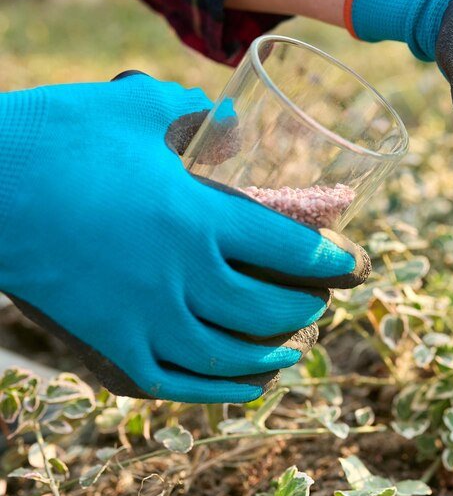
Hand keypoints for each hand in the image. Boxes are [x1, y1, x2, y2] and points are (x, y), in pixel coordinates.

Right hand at [0, 73, 368, 402]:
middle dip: (306, 308)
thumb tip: (231, 124)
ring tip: (295, 351)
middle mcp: (179, 274)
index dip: (331, 259)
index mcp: (197, 216)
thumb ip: (194, 113)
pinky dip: (215, 389)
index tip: (354, 262)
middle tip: (321, 302)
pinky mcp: (106, 339)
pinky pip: (171, 379)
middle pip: (266, 307)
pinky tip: (243, 387)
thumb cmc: (56, 136)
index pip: (288, 247)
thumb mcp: (133, 106)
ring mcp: (142, 314)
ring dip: (271, 354)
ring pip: (226, 352)